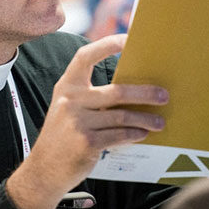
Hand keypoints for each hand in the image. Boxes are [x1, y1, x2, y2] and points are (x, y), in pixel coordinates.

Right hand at [5, 34, 167, 208]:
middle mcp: (70, 100)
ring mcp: (77, 122)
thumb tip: (129, 86)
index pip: (86, 56)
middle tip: (164, 95)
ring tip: (160, 121)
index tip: (130, 38)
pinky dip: (134, 135)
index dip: (108, 44)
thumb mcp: (68, 108)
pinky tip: (143, 134)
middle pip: (116, 91)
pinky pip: (119, 135)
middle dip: (144, 93)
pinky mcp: (86, 142)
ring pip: (122, 116)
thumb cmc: (63, 136)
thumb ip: (90, 96)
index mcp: (66, 86)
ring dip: (145, 119)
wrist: (43, 169)